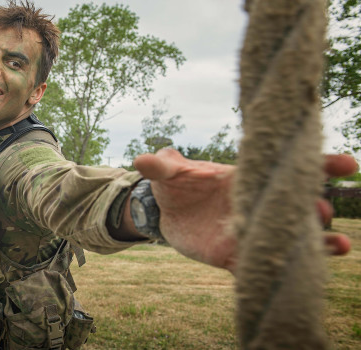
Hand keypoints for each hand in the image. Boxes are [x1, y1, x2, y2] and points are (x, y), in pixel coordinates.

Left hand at [133, 149, 356, 272]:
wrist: (166, 213)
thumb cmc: (174, 186)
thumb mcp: (167, 173)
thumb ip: (160, 166)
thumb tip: (142, 160)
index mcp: (244, 179)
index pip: (284, 170)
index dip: (318, 165)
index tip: (346, 165)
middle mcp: (254, 204)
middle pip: (295, 205)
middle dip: (314, 207)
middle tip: (321, 210)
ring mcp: (248, 231)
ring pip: (288, 237)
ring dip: (316, 243)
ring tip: (338, 245)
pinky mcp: (234, 256)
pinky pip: (259, 264)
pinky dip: (276, 268)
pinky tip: (296, 276)